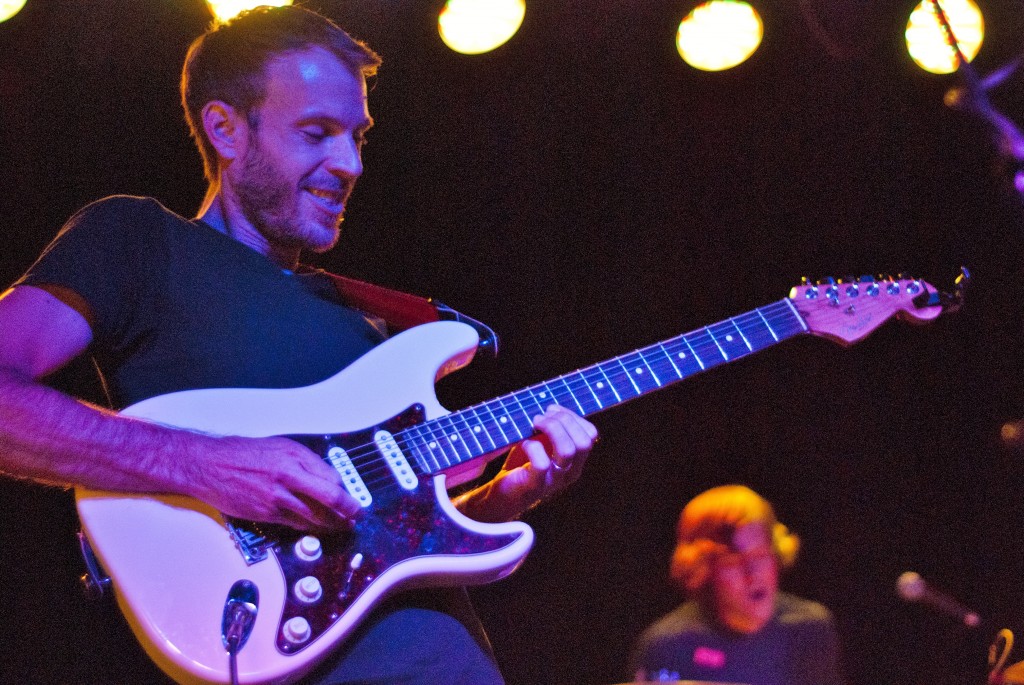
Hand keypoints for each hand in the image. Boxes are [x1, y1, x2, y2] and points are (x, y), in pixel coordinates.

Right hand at [189, 435, 360, 530]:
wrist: (210, 465)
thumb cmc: (243, 454)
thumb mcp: (280, 447)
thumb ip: (305, 462)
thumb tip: (326, 478)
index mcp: (295, 456)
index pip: (332, 477)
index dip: (345, 491)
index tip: (351, 497)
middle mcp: (289, 475)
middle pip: (330, 496)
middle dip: (348, 510)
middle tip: (356, 516)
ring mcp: (278, 496)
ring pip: (315, 515)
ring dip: (332, 523)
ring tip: (342, 526)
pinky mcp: (266, 513)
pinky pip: (296, 524)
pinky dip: (310, 528)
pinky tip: (317, 529)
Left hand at [454, 405, 597, 521]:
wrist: (502, 493)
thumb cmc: (522, 464)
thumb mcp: (541, 442)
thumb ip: (551, 427)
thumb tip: (550, 405)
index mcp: (575, 460)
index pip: (590, 434)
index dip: (573, 416)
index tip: (552, 409)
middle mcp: (570, 471)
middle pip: (583, 441)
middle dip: (563, 420)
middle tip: (541, 416)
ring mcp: (554, 480)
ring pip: (569, 450)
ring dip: (552, 429)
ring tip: (534, 423)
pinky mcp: (536, 486)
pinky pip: (543, 464)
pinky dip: (533, 447)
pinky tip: (523, 442)